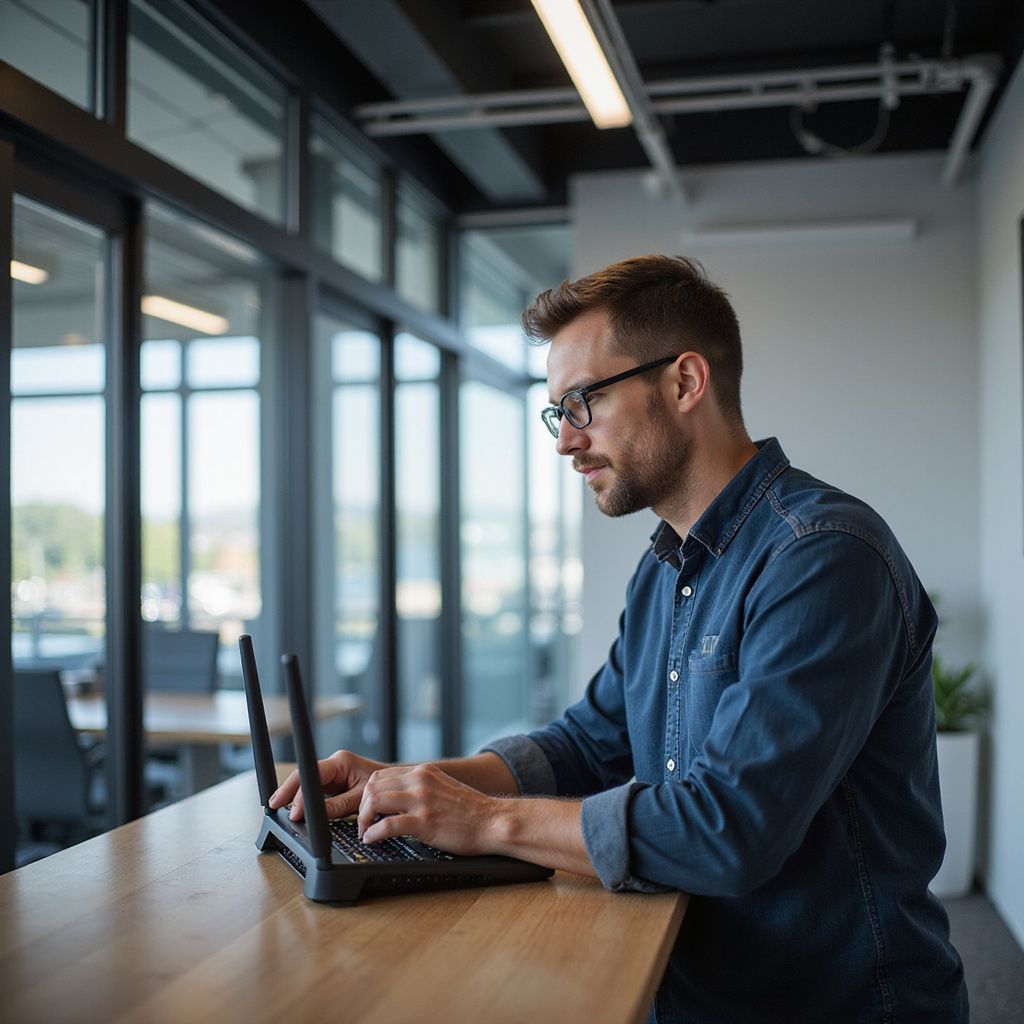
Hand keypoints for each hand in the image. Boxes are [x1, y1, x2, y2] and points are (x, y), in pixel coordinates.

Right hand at [269, 750, 387, 821]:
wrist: (396, 786)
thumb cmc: (384, 787)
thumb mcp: (362, 798)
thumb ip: (338, 805)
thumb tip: (315, 814)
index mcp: (341, 761)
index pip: (313, 774)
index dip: (299, 792)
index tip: (292, 809)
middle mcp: (333, 766)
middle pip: (304, 776)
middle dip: (287, 791)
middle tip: (273, 806)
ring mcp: (331, 775)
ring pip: (306, 785)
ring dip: (293, 797)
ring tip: (278, 809)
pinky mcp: (331, 786)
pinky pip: (313, 792)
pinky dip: (303, 802)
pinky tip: (294, 811)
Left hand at [357, 763, 501, 854]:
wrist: (493, 821)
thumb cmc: (471, 810)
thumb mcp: (442, 787)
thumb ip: (422, 787)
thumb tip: (399, 797)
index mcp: (424, 772)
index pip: (381, 775)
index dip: (368, 793)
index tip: (367, 808)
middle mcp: (420, 781)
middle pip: (373, 786)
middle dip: (362, 806)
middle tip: (363, 822)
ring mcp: (422, 801)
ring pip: (375, 801)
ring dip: (363, 819)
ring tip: (365, 831)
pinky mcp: (424, 822)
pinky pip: (387, 825)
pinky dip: (373, 833)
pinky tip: (372, 839)